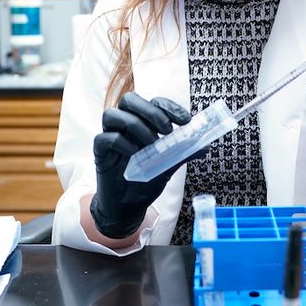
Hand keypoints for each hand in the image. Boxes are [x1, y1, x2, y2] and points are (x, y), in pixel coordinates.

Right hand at [90, 92, 191, 238]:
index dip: (168, 106)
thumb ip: (184, 151)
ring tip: (151, 144)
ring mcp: (110, 137)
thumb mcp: (169, 164)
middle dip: (151, 111)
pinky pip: (104, 138)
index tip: (185, 121)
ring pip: (112, 114)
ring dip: (135, 125)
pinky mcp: (100, 153)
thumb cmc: (147, 180)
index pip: (152, 102)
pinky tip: (134, 153)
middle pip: (129, 100)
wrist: (130, 206)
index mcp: (141, 123)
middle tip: (167, 130)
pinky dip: (121, 142)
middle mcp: (124, 126)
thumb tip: (206, 144)